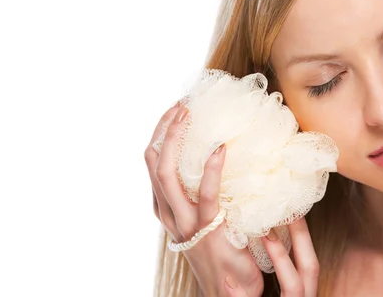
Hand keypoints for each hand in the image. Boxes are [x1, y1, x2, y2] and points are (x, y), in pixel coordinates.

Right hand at [144, 105, 319, 296]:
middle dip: (162, 129)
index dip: (159, 135)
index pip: (153, 165)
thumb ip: (207, 196)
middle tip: (181, 105)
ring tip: (189, 114)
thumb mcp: (208, 222)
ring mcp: (185, 222)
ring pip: (166, 174)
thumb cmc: (226, 255)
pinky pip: (206, 194)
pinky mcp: (207, 229)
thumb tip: (227, 160)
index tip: (175, 111)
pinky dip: (211, 169)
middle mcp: (169, 214)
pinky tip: (220, 149)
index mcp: (167, 210)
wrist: (230, 294)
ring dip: (175, 139)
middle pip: (152, 162)